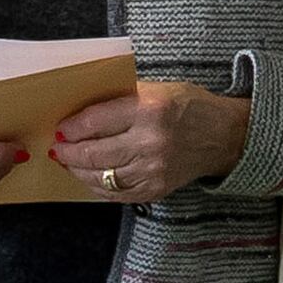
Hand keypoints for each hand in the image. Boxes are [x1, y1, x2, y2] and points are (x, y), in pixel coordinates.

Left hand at [43, 78, 251, 201]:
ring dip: (77, 170)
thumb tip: (79, 111)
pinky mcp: (156, 189)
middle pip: (93, 153)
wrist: (225, 136)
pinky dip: (97, 186)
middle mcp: (151, 142)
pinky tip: (89, 177)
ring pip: (100, 176)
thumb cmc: (188, 107)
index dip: (71, 127)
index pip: (95, 122)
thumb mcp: (157, 90)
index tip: (60, 129)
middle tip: (57, 147)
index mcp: (150, 110)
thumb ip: (120, 100)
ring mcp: (153, 170)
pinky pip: (116, 193)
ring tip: (68, 161)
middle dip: (68, 151)